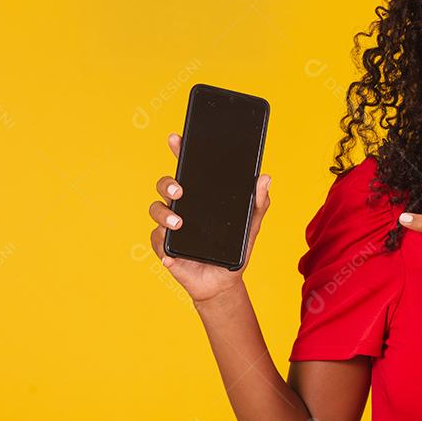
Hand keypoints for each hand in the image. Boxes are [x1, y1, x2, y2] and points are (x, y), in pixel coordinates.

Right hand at [148, 132, 271, 303]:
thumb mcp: (251, 225)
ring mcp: (171, 227)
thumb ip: (258, 203)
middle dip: (167, 182)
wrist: (225, 282)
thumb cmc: (235, 250)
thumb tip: (265, 178)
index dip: (181, 152)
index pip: (188, 169)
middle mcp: (182, 207)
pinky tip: (171, 255)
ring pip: (156, 210)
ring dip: (163, 213)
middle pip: (166, 185)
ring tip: (177, 223)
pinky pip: (158, 242)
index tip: (177, 138)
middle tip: (179, 189)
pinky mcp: (166, 248)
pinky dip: (163, 247)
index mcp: (201, 197)